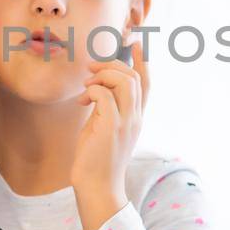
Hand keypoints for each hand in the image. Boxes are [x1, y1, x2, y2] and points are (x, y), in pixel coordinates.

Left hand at [71, 40, 149, 229]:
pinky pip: (105, 95)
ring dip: (103, 76)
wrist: (96, 187)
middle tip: (91, 69)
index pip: (146, 84)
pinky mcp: (111, 128)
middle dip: (113, 65)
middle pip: (134, 77)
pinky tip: (82, 100)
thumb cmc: (95, 160)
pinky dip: (93, 91)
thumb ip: (105, 108)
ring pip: (124, 82)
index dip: (142, 61)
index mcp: (136, 118)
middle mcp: (136, 118)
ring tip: (87, 86)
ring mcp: (126, 122)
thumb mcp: (103, 128)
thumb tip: (95, 89)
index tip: (136, 42)